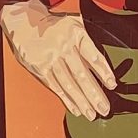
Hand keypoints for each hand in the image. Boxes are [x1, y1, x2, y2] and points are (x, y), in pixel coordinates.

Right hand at [0, 0, 117, 120]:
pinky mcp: (41, 70)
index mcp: (75, 35)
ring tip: (92, 114)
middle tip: (104, 108)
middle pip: (81, 75)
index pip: (93, 55)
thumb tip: (103, 65)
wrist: (26, 24)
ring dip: (81, 101)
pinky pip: (56, 87)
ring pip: (69, 84)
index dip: (104, 71)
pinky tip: (76, 109)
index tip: (112, 85)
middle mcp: (63, 48)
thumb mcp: (75, 25)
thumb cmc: (54, 26)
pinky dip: (67, 100)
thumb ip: (88, 43)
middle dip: (94, 94)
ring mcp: (51, 60)